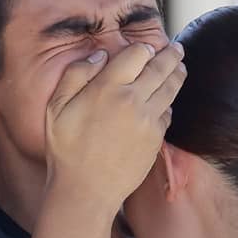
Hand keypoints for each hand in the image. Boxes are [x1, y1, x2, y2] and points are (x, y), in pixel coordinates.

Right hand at [45, 42, 185, 211]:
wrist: (86, 190)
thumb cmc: (66, 150)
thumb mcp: (56, 108)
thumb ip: (75, 75)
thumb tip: (100, 55)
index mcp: (107, 87)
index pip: (136, 54)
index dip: (143, 48)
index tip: (145, 47)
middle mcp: (131, 99)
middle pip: (160, 67)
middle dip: (170, 54)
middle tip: (176, 48)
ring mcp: (147, 119)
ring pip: (170, 88)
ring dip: (178, 74)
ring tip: (180, 66)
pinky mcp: (156, 138)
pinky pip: (167, 113)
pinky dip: (169, 103)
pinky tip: (167, 100)